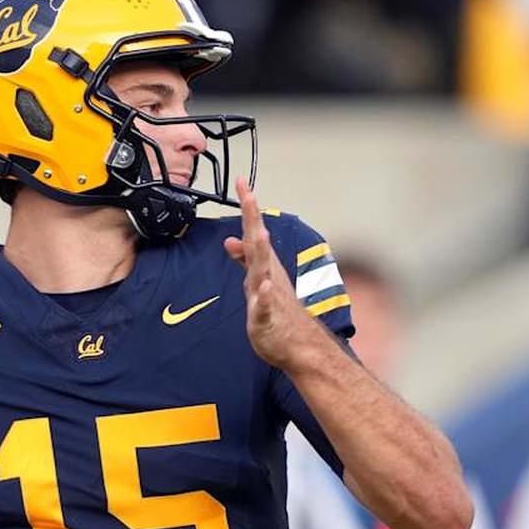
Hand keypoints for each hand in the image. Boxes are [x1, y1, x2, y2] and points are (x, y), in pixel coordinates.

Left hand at [223, 178, 317, 368]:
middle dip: (253, 218)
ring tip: (260, 233)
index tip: (242, 182)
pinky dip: (265, 296)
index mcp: (264, 265)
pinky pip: (265, 306)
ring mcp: (270, 295)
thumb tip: (230, 240)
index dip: (248, 208)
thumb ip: (244, 260)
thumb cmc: (278, 311)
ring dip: (261, 253)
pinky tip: (264, 285)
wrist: (298, 345)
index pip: (253, 231)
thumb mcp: (254, 281)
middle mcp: (268, 274)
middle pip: (258, 243)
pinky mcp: (267, 318)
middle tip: (248, 194)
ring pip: (263, 271)